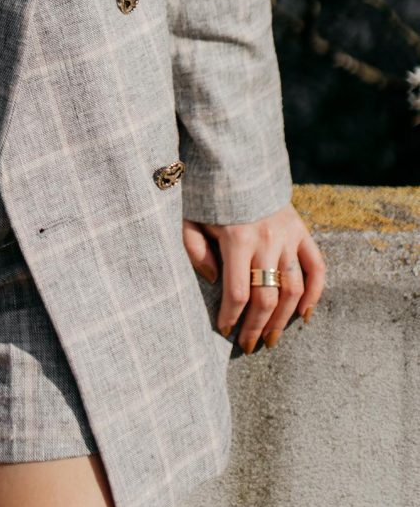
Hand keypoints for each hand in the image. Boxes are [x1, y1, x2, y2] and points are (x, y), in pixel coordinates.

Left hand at [182, 202, 325, 352]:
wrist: (236, 160)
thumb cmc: (207, 194)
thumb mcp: (189, 219)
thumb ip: (196, 250)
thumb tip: (216, 281)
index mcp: (237, 238)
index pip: (237, 292)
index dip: (231, 317)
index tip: (224, 330)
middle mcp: (267, 240)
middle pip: (266, 297)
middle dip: (256, 327)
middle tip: (248, 346)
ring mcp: (288, 236)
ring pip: (292, 289)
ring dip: (283, 320)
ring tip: (271, 339)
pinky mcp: (301, 230)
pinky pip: (316, 267)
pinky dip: (315, 294)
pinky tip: (304, 316)